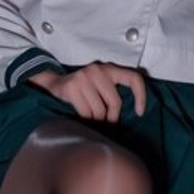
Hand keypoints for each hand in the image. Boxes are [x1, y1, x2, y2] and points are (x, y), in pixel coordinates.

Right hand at [28, 62, 145, 121]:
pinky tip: (83, 120)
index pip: (134, 78)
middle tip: (107, 125)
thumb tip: (132, 114)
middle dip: (112, 117)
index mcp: (109, 68)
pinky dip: (86, 120)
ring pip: (100, 110)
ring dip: (97, 121)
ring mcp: (84, 77)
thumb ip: (113, 92)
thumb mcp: (100, 85)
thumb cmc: (82, 90)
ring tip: (93, 121)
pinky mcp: (72, 87)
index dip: (141, 96)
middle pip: (115, 102)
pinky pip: (86, 112)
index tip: (139, 112)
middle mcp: (98, 70)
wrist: (53, 84)